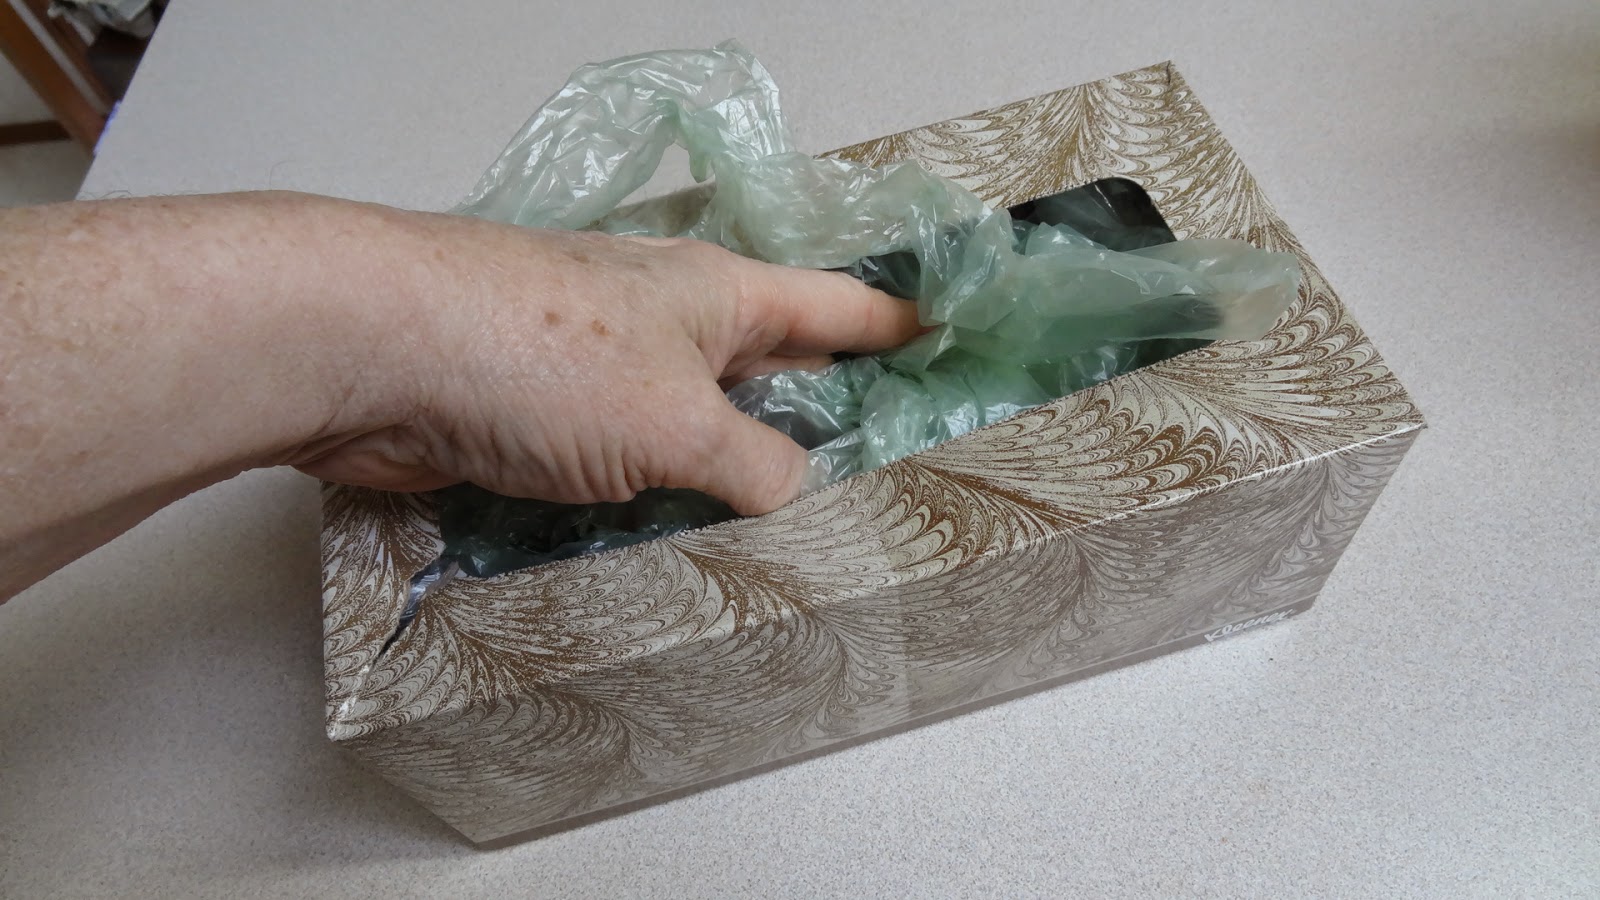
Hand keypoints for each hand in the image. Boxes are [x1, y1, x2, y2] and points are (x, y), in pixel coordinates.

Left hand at [289, 213, 919, 514]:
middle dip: (812, 420)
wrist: (377, 351)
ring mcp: (600, 374)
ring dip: (722, 481)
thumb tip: (793, 492)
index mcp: (719, 297)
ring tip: (782, 542)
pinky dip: (651, 506)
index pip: (832, 308)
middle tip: (875, 479)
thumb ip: (753, 464)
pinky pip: (622, 471)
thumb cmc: (546, 361)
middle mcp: (665, 326)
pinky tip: (676, 550)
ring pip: (687, 433)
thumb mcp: (680, 421)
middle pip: (763, 375)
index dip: (893, 326)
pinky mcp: (541, 423)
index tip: (944, 338)